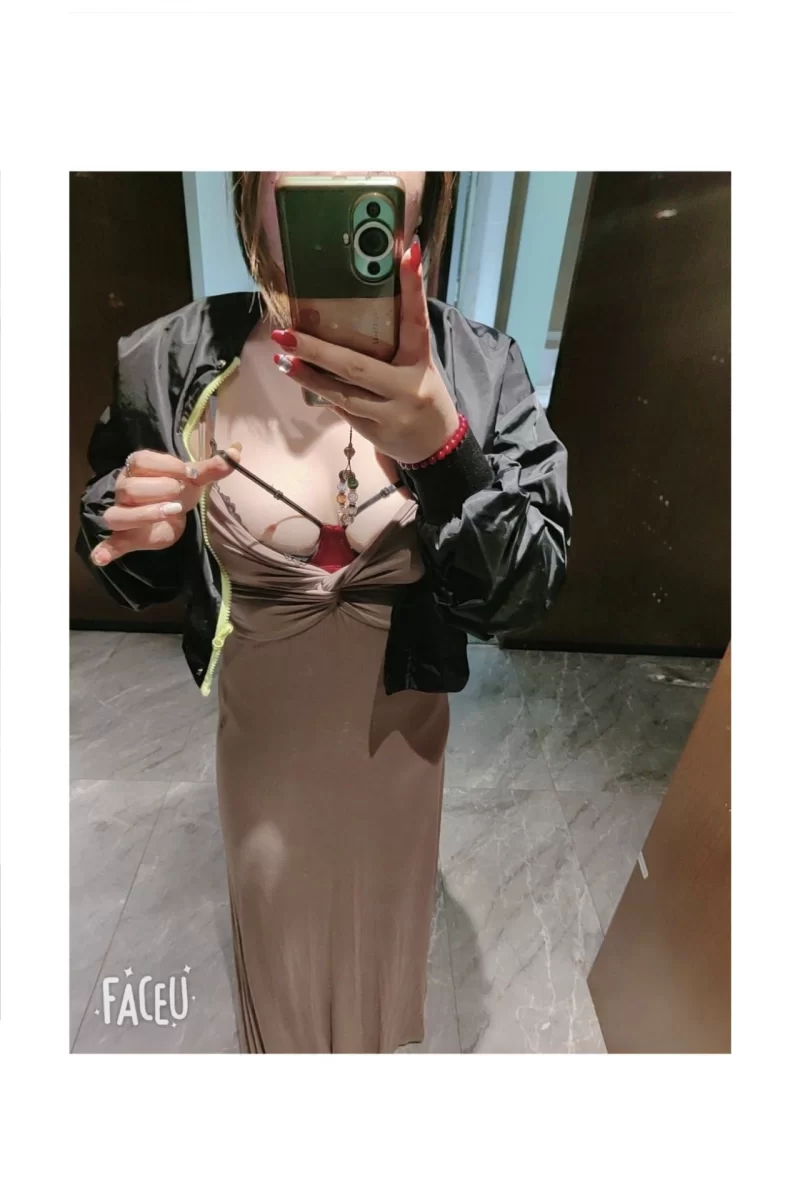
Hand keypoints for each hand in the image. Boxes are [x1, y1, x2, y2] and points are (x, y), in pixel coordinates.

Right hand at [90, 445, 241, 565]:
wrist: (171, 513)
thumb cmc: (177, 489)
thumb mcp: (194, 479)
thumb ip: (212, 467)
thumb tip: (237, 451)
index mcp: (138, 469)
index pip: (140, 460)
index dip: (165, 465)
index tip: (189, 472)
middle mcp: (124, 489)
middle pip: (130, 488)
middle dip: (158, 490)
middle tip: (181, 496)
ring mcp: (123, 514)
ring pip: (118, 514)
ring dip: (142, 515)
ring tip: (170, 513)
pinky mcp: (124, 538)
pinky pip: (109, 544)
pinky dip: (104, 551)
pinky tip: (101, 558)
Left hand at [271, 237, 461, 464]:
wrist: (438, 446)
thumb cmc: (421, 394)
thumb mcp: (417, 365)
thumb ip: (395, 342)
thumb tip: (355, 306)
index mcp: (420, 360)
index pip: (416, 319)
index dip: (413, 286)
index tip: (407, 251)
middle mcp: (407, 385)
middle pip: (357, 366)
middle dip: (318, 350)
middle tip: (285, 333)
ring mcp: (391, 412)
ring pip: (343, 393)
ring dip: (309, 376)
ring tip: (282, 359)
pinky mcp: (376, 432)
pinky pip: (343, 410)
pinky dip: (322, 393)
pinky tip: (300, 378)